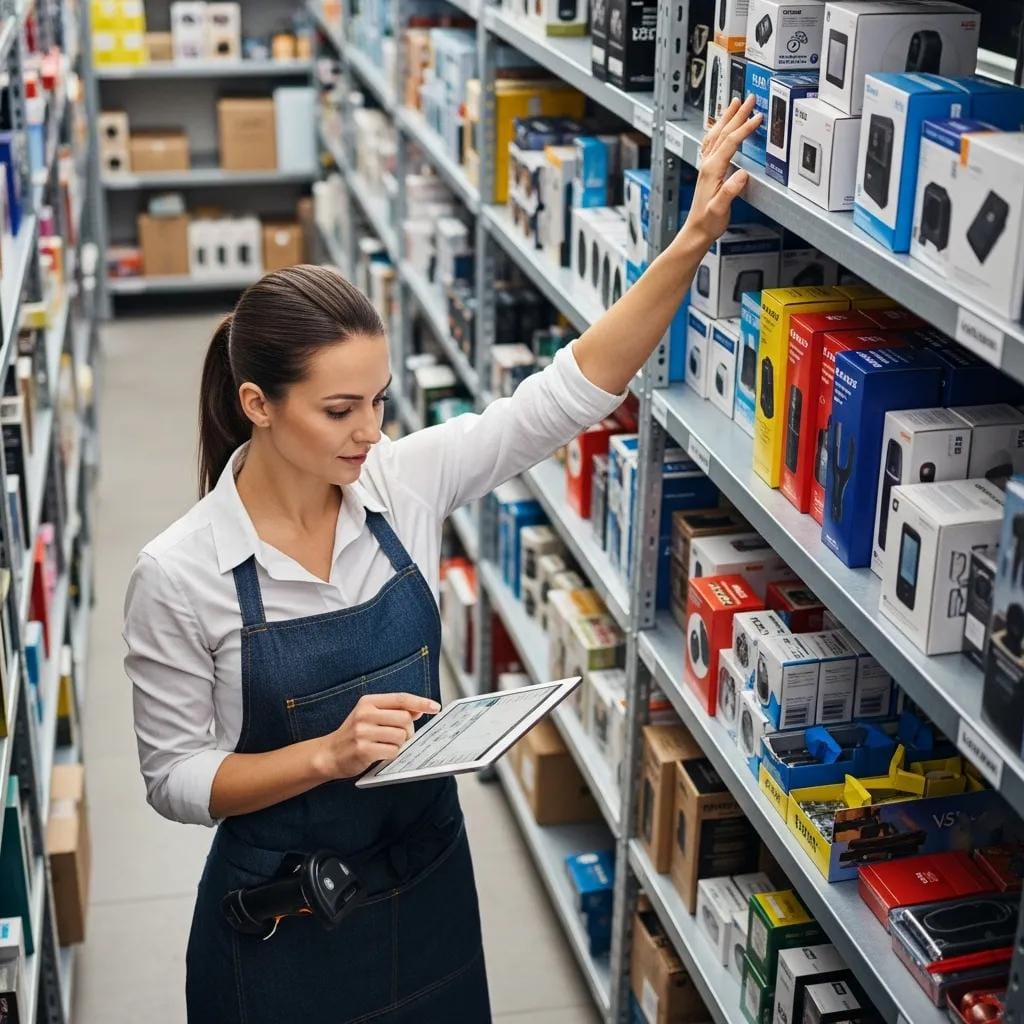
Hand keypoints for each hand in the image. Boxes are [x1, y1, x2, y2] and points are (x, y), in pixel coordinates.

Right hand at [313, 692, 440, 780]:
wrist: (329, 753)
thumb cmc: (354, 733)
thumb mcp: (371, 716)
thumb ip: (394, 711)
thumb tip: (419, 708)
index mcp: (368, 701)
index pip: (401, 698)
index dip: (421, 702)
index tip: (435, 707)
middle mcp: (365, 714)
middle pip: (405, 719)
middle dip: (409, 730)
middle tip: (401, 736)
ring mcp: (363, 732)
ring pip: (400, 736)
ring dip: (400, 744)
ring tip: (386, 745)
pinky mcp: (363, 749)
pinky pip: (392, 751)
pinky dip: (392, 754)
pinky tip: (381, 753)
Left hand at [679, 95, 763, 249]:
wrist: (697, 230)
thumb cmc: (709, 221)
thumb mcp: (720, 209)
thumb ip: (730, 192)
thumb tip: (741, 175)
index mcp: (713, 169)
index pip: (731, 142)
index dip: (745, 128)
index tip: (758, 116)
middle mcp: (708, 164)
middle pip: (724, 132)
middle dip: (738, 114)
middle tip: (750, 98)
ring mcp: (706, 166)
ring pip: (716, 134)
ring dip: (727, 117)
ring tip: (735, 102)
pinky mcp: (708, 170)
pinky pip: (712, 142)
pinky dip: (718, 129)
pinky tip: (720, 125)